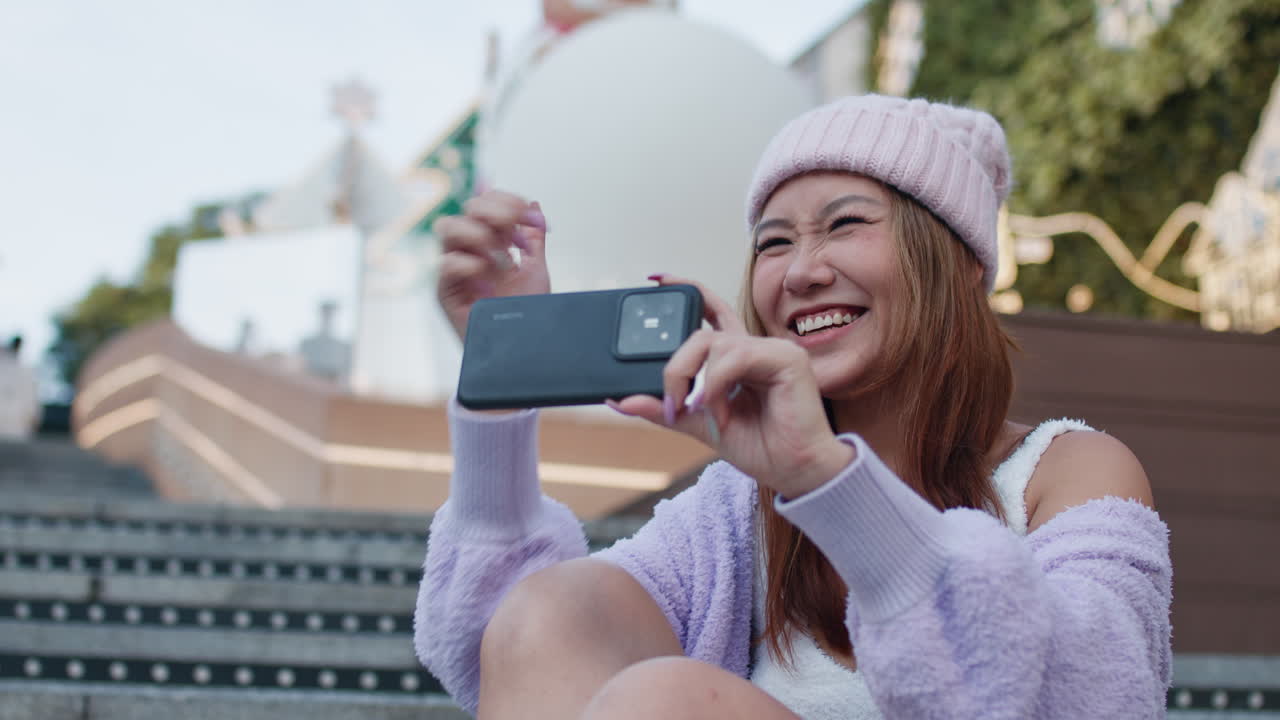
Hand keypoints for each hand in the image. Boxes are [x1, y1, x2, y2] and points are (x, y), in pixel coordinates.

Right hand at [435, 190, 550, 340]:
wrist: (523, 348)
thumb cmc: (526, 314)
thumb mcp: (535, 270)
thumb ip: (533, 239)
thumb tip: (534, 205)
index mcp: (487, 241)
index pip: (485, 203)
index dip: (507, 202)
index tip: (531, 218)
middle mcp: (467, 250)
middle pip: (468, 208)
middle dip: (497, 212)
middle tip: (516, 234)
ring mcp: (454, 270)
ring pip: (448, 227)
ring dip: (479, 234)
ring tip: (501, 257)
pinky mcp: (446, 292)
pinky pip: (445, 265)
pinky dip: (468, 264)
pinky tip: (487, 276)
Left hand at [608, 276, 853, 498]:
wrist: (795, 472)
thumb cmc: (760, 446)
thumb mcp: (699, 425)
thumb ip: (665, 408)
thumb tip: (620, 401)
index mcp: (736, 357)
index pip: (710, 311)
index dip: (688, 290)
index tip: (656, 279)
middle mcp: (754, 348)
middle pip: (701, 333)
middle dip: (676, 367)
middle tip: (672, 402)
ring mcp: (773, 350)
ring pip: (715, 344)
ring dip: (698, 382)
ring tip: (701, 414)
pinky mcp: (787, 358)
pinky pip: (737, 357)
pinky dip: (718, 385)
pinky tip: (719, 410)